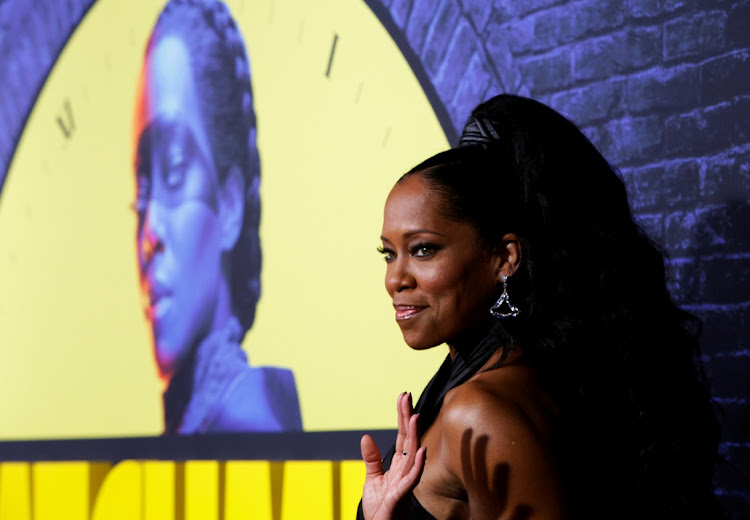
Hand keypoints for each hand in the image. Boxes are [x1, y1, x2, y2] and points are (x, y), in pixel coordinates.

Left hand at [360, 392, 426, 519]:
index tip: (403, 396)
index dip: (402, 417)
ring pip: (412, 455)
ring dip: (414, 436)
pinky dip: (418, 465)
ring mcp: (405, 483)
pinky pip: (412, 479)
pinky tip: (422, 451)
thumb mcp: (372, 480)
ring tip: (414, 416)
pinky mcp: (401, 497)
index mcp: (398, 466)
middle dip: (407, 418)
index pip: (402, 436)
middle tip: (406, 396)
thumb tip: (366, 436)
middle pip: (408, 440)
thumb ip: (372, 459)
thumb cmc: (380, 509)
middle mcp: (405, 471)